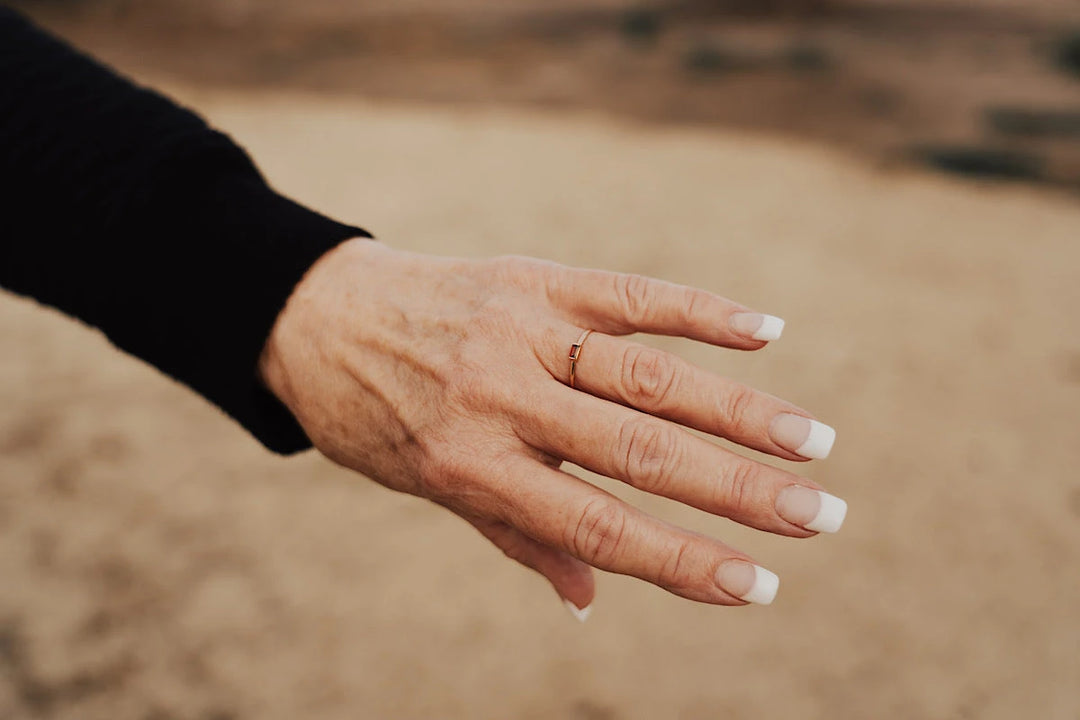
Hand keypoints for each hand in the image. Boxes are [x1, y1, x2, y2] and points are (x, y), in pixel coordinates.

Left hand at [259, 239, 844, 613]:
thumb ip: (518, 534)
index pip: (597, 524)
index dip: (682, 560)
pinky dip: (697, 311)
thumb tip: (590, 601)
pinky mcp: (533, 278)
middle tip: (822, 516)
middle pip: (638, 450)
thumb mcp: (430, 488)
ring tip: (814, 441)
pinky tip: (764, 330)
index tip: (760, 586)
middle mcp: (501, 397)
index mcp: (473, 465)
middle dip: (738, 490)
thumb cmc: (377, 417)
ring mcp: (521, 330)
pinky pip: (627, 293)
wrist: (316, 315)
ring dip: (739, 409)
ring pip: (646, 374)